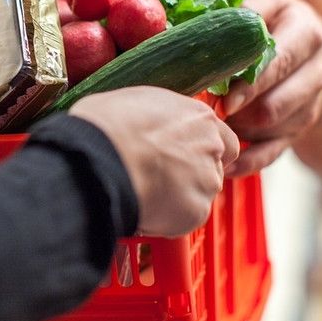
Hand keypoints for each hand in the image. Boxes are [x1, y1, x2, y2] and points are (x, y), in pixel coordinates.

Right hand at [69, 86, 238, 236]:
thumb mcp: (134, 101)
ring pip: (199, 195)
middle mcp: (210, 147)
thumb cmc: (106, 127)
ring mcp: (206, 180)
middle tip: (160, 177)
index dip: (202, 151)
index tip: (184, 157)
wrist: (99, 159)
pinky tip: (144, 208)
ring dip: (179, 197)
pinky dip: (168, 219)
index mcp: (198, 117)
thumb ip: (156, 116)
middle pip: (212, 168)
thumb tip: (142, 122)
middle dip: (190, 175)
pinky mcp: (196, 211)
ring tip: (146, 193)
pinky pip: (185, 219)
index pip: (223, 139)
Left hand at [222, 0, 321, 176]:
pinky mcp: (300, 129)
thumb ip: (230, 14)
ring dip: (239, 131)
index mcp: (305, 34)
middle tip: (208, 113)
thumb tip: (174, 24)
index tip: (223, 98)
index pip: (280, 62)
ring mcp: (310, 104)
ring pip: (273, 130)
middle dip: (240, 112)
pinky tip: (224, 163)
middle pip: (277, 103)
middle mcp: (315, 71)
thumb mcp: (258, 5)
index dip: (250, 83)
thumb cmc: (269, 23)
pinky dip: (247, 161)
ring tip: (210, 124)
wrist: (307, 47)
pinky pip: (273, 153)